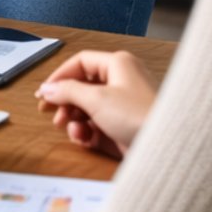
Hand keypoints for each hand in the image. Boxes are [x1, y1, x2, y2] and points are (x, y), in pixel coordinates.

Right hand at [35, 49, 156, 159]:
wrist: (167, 149)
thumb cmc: (138, 116)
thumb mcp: (95, 99)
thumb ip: (66, 91)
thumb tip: (47, 89)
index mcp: (118, 64)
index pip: (80, 63)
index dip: (59, 77)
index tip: (43, 93)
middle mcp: (122, 81)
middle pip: (82, 87)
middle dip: (66, 103)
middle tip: (53, 116)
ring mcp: (125, 106)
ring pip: (88, 108)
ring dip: (75, 120)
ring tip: (72, 130)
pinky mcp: (126, 126)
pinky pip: (98, 125)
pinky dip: (87, 132)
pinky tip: (84, 139)